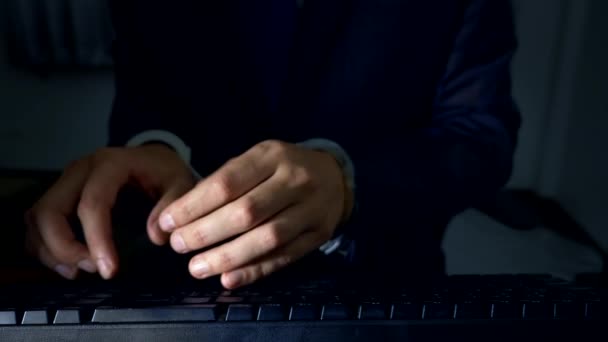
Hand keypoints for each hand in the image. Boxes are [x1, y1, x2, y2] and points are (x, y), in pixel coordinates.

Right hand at [25, 145, 195, 279]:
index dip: (97, 240)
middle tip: (92, 270)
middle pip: (51, 210)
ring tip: (80, 271)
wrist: (153, 159)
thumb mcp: (181, 182)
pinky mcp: (60, 195)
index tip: (109, 270)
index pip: (92, 203)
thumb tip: (156, 235)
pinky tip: (69, 265)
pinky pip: (38, 223)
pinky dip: (45, 247)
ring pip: (37, 218)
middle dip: (65, 248)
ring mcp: (66, 181)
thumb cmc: (164, 172)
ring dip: (51, 250)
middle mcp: (80, 170)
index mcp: (110, 163)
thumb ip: (174, 204)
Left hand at [159, 140, 352, 288]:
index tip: (168, 222)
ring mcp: (311, 209)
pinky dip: (254, 271)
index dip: (193, 206)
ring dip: (227, 257)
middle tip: (178, 245)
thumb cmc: (283, 168)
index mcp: (273, 155)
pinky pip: (284, 257)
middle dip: (205, 233)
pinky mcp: (319, 235)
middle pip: (246, 212)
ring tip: (197, 267)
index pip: (227, 183)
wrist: (335, 176)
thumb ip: (224, 181)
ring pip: (266, 238)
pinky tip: (228, 278)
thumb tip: (180, 214)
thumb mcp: (257, 160)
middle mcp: (295, 180)